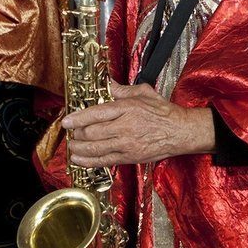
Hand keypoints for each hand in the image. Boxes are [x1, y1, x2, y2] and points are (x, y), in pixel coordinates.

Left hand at [61, 83, 214, 165]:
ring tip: (72, 147)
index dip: (77, 118)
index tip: (66, 121)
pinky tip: (79, 159)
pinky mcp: (129, 157)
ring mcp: (127, 144)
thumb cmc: (165, 113)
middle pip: (92, 132)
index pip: (96, 113)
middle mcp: (125, 126)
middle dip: (78, 134)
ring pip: (95, 148)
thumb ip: (124, 90)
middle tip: (72, 133)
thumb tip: (110, 86)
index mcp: (128, 109)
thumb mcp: (145, 93)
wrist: (181, 132)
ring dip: (79, 148)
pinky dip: (88, 162)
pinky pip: (104, 161)